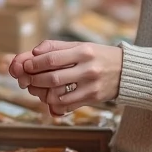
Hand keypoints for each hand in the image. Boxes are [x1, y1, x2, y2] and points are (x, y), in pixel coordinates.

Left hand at [7, 40, 122, 115]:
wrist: (126, 70)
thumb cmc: (98, 55)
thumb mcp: (80, 46)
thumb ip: (56, 47)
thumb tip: (33, 52)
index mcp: (83, 51)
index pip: (51, 59)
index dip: (34, 64)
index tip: (25, 65)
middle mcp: (88, 68)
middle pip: (52, 78)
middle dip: (34, 80)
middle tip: (26, 79)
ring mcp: (90, 86)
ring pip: (57, 95)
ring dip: (41, 93)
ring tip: (36, 88)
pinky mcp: (92, 99)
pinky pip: (66, 105)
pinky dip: (53, 103)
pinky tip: (49, 97)